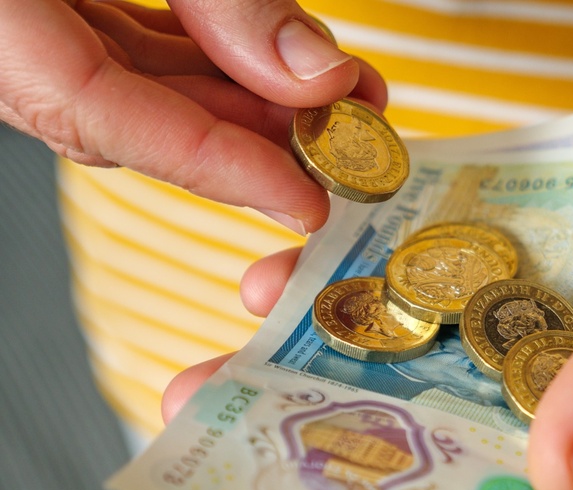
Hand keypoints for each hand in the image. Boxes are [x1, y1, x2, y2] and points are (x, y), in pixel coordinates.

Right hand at [0, 0, 386, 233]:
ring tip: (340, 97)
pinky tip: (277, 63)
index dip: (213, 165)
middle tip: (352, 140)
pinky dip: (209, 59)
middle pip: (136, 117)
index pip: (97, 118)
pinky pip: (128, 48)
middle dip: (258, 135)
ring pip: (141, 87)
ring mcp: (21, 26)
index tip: (305, 201)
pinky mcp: (48, 8)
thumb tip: (311, 72)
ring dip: (249, 97)